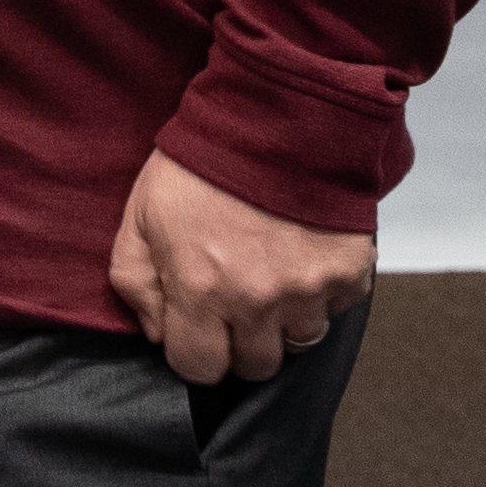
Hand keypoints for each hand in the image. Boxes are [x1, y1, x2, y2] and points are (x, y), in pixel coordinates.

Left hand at [110, 148, 373, 385]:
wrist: (278, 117)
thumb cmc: (203, 161)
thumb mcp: (140, 214)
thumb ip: (135, 281)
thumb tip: (155, 332)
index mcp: (201, 289)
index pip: (198, 369)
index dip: (194, 350)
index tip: (196, 325)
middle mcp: (258, 300)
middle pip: (254, 366)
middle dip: (239, 340)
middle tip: (234, 298)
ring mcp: (309, 291)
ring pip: (299, 342)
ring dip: (283, 318)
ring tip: (270, 271)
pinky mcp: (350, 274)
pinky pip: (335, 310)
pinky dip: (319, 292)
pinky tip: (299, 254)